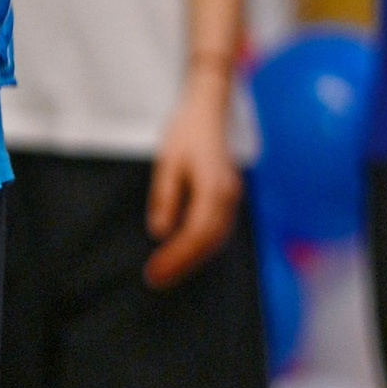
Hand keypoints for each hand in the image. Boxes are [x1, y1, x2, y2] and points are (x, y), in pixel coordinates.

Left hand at [146, 67, 241, 288]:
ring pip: (216, 238)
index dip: (176, 257)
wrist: (210, 108)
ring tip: (167, 272)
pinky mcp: (229, 196)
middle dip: (183, 264)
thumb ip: (166, 197)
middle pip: (209, 242)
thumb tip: (161, 232)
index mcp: (214, 187)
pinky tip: (185, 252)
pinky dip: (202, 245)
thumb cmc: (187, 131)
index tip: (154, 272)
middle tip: (156, 280)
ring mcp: (232, 196)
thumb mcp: (168, 161)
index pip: (196, 233)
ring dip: (193, 258)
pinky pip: (218, 228)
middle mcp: (229, 196)